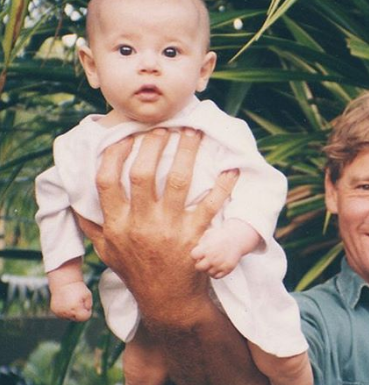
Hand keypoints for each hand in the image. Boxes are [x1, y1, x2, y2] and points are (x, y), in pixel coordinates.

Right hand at [49, 281, 91, 321]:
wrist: (63, 282)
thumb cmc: (78, 288)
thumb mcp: (88, 295)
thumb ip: (89, 306)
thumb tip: (86, 315)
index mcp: (76, 308)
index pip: (85, 317)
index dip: (87, 311)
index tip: (85, 303)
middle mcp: (66, 312)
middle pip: (77, 318)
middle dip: (80, 311)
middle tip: (78, 301)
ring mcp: (59, 312)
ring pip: (70, 317)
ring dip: (73, 311)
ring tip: (72, 301)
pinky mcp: (54, 311)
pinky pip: (63, 315)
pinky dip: (66, 310)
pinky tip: (66, 302)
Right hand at [76, 127, 267, 384]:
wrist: (167, 303)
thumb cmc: (137, 272)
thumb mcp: (107, 251)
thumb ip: (93, 225)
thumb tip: (76, 200)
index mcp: (116, 224)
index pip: (106, 181)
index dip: (114, 153)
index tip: (126, 134)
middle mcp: (140, 225)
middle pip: (143, 173)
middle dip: (154, 145)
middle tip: (165, 127)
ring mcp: (169, 231)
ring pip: (178, 181)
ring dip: (187, 152)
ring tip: (194, 132)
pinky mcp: (195, 238)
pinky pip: (210, 205)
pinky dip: (223, 186)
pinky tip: (231, 169)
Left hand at [191, 219, 262, 278]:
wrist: (237, 239)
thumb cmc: (221, 236)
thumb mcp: (209, 234)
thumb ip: (200, 242)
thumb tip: (191, 248)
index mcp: (207, 248)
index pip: (193, 256)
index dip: (196, 255)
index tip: (198, 253)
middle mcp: (213, 257)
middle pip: (199, 267)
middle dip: (200, 264)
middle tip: (203, 260)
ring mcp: (220, 264)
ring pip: (208, 273)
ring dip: (208, 269)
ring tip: (211, 262)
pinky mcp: (227, 269)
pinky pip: (216, 276)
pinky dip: (215, 273)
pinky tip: (216, 266)